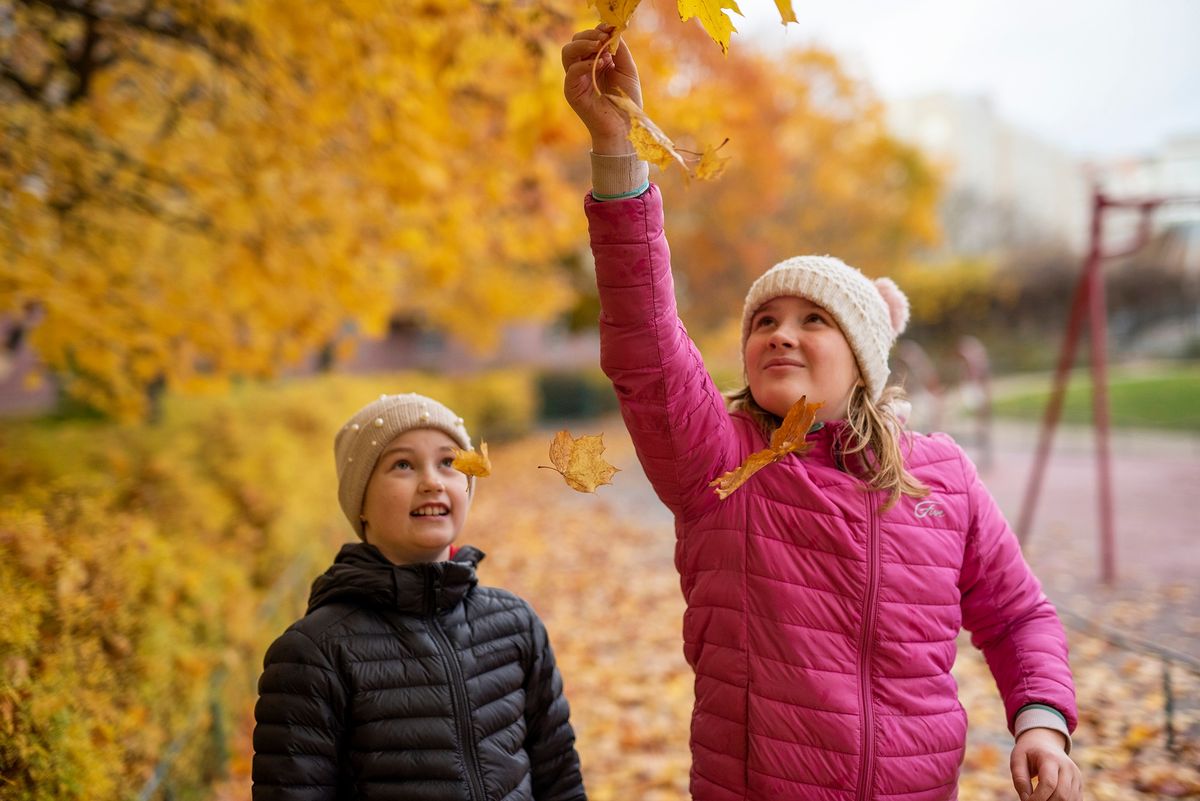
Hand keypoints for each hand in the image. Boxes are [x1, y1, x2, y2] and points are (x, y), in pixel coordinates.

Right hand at [561, 26, 641, 153]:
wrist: (625, 126)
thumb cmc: (626, 100)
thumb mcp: (627, 69)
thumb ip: (619, 49)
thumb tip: (611, 29)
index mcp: (594, 62)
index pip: (588, 38)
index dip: (597, 30)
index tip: (610, 28)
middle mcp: (583, 69)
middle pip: (575, 41)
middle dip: (589, 35)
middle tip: (604, 38)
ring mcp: (576, 80)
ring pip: (568, 52)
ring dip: (583, 44)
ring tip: (600, 46)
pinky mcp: (572, 92)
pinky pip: (571, 72)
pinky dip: (584, 63)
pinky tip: (600, 64)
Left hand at [1010, 728, 1082, 800]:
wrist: (1045, 742)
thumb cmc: (1029, 752)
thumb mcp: (1017, 760)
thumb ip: (1020, 779)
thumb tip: (1026, 800)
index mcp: (1051, 758)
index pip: (1049, 783)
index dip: (1038, 798)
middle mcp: (1067, 767)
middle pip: (1061, 795)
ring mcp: (1076, 776)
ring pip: (1069, 800)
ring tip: (1040, 799)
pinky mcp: (1079, 784)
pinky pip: (1075, 800)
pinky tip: (1049, 799)